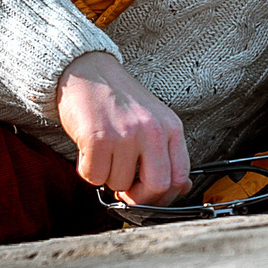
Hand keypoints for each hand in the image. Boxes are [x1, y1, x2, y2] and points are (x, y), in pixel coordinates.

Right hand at [55, 53, 188, 205]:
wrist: (87, 70)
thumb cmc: (118, 98)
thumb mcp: (153, 120)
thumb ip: (166, 152)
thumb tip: (181, 188)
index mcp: (170, 126)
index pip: (180, 177)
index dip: (163, 197)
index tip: (148, 195)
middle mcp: (151, 130)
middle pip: (157, 187)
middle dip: (138, 198)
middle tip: (125, 191)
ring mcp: (125, 134)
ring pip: (120, 183)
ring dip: (108, 177)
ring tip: (103, 154)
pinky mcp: (98, 137)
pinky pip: (94, 175)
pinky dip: (88, 170)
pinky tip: (88, 150)